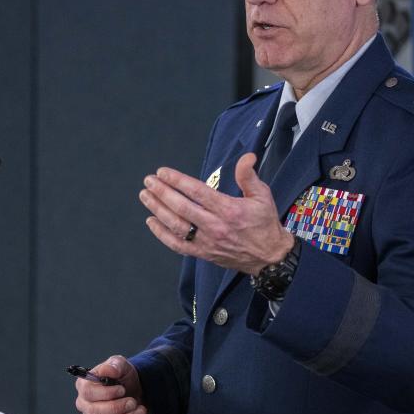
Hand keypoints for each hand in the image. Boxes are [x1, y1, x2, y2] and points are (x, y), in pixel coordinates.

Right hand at [74, 355, 147, 413]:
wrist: (132, 390)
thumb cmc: (121, 377)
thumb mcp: (120, 365)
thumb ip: (114, 365)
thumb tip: (108, 370)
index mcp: (84, 385)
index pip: (88, 392)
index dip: (106, 393)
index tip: (122, 389)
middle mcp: (84, 403)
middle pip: (96, 410)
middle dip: (118, 407)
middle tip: (133, 402)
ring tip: (140, 410)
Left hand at [139, 152, 294, 275]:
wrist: (269, 257)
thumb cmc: (264, 223)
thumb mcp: (262, 195)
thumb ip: (249, 176)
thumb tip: (247, 156)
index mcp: (229, 209)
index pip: (197, 192)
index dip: (177, 181)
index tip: (163, 172)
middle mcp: (215, 226)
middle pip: (182, 207)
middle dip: (162, 192)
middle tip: (149, 181)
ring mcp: (207, 241)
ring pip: (176, 225)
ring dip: (158, 210)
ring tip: (145, 196)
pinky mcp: (203, 253)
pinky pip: (178, 245)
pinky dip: (162, 234)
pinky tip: (151, 221)